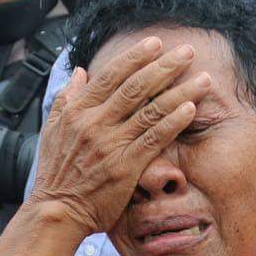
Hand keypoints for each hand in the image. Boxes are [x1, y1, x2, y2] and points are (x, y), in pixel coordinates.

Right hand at [28, 36, 211, 236]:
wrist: (58, 212)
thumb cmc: (56, 175)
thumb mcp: (52, 130)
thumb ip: (67, 98)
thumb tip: (81, 72)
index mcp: (78, 112)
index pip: (110, 76)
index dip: (135, 57)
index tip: (155, 43)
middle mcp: (95, 124)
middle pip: (136, 87)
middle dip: (164, 66)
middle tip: (187, 52)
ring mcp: (111, 144)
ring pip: (151, 110)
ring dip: (180, 91)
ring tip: (203, 79)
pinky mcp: (126, 166)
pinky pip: (154, 138)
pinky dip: (173, 122)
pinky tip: (190, 109)